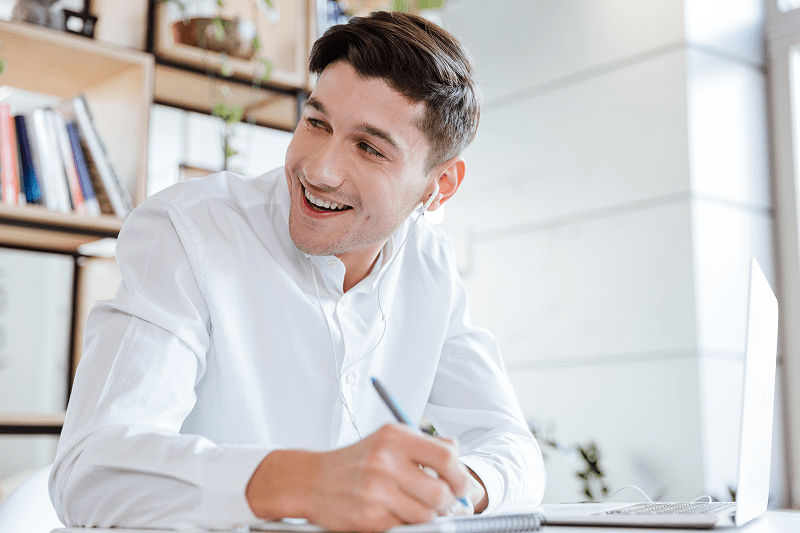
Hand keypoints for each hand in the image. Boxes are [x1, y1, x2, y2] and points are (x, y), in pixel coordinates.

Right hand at [246, 424, 475, 531]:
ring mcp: (376, 491)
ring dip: (427, 514)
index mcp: (395, 437)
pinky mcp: (369, 517)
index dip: (460, 475)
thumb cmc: (356, 460)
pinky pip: (405, 526)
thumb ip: (425, 444)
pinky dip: (405, 522)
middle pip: (441, 491)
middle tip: (443, 501)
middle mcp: (385, 461)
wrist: (313, 480)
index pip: (446, 457)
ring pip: (426, 514)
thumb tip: (457, 454)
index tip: (461, 484)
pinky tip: (393, 511)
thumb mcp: (389, 439)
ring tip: (414, 505)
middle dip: (448, 501)